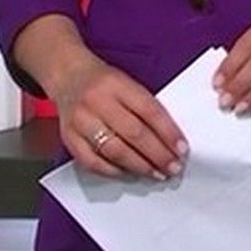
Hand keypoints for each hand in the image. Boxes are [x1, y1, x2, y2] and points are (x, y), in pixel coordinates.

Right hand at [49, 51, 187, 180]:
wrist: (69, 77)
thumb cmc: (105, 83)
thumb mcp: (129, 84)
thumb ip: (146, 108)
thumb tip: (170, 140)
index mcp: (117, 85)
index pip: (149, 111)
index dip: (168, 132)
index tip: (181, 149)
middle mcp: (97, 102)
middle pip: (133, 134)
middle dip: (157, 155)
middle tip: (173, 167)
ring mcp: (80, 121)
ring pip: (114, 150)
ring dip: (139, 166)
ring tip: (156, 174)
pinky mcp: (69, 138)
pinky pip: (93, 162)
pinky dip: (114, 171)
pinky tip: (130, 174)